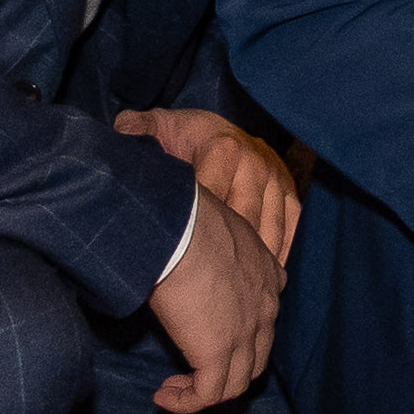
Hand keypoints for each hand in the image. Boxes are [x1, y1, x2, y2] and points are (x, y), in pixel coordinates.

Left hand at [118, 107, 300, 266]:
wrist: (218, 126)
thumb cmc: (187, 134)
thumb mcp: (163, 125)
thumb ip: (141, 127)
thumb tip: (122, 128)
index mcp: (226, 149)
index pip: (212, 196)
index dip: (195, 227)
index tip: (179, 253)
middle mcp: (257, 163)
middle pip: (244, 217)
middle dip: (227, 250)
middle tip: (208, 282)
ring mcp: (277, 179)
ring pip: (269, 226)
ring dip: (254, 258)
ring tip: (234, 288)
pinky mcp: (289, 191)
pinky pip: (290, 226)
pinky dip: (279, 251)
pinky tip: (264, 274)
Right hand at [140, 170, 280, 411]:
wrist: (179, 231)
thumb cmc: (187, 222)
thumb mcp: (216, 232)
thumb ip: (216, 251)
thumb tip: (188, 253)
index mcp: (268, 276)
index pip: (265, 321)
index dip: (240, 338)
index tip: (205, 339)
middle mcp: (267, 308)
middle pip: (256, 358)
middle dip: (226, 371)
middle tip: (191, 373)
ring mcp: (247, 333)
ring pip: (236, 383)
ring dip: (203, 393)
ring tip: (172, 389)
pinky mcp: (220, 353)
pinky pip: (208, 395)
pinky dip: (186, 403)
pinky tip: (162, 397)